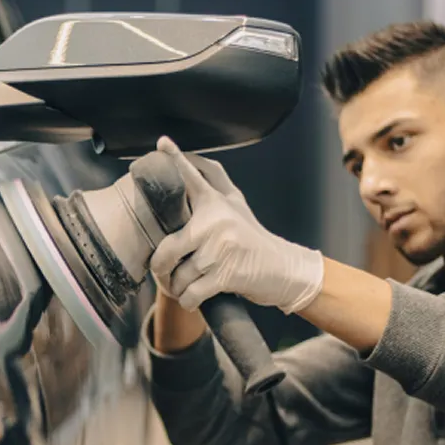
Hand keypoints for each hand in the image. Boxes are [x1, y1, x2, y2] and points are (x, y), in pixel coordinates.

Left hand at [150, 136, 324, 313]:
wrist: (283, 268)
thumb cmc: (252, 239)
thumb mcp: (235, 207)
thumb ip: (212, 188)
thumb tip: (186, 162)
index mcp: (216, 202)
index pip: (191, 176)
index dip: (175, 159)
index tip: (162, 143)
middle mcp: (217, 221)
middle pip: (166, 250)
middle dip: (161, 269)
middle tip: (165, 273)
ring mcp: (221, 248)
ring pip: (177, 276)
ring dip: (176, 288)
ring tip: (183, 286)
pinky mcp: (226, 274)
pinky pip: (191, 293)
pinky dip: (188, 301)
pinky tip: (192, 298)